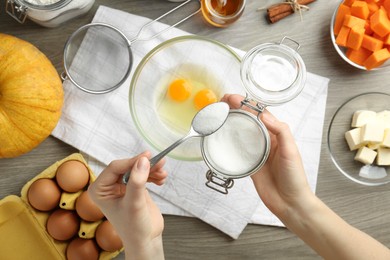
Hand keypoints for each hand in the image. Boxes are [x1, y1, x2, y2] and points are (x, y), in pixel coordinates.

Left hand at [88, 151, 166, 259]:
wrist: (146, 239)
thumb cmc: (134, 227)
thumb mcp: (134, 203)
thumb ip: (137, 181)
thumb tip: (143, 160)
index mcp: (99, 189)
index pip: (115, 168)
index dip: (131, 161)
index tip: (148, 157)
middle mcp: (108, 186)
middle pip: (127, 166)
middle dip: (144, 165)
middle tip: (159, 163)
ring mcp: (121, 186)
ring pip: (136, 169)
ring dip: (151, 169)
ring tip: (163, 174)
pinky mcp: (133, 187)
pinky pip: (143, 174)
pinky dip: (153, 175)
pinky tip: (161, 179)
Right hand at [221, 94, 312, 219]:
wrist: (290, 202)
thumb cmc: (294, 177)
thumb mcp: (291, 151)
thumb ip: (281, 131)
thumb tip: (265, 115)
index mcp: (276, 134)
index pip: (259, 113)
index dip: (246, 104)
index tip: (233, 98)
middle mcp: (265, 141)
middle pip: (248, 121)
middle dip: (235, 110)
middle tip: (221, 103)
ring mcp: (256, 152)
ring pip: (241, 133)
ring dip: (230, 123)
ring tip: (218, 116)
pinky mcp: (249, 164)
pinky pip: (237, 151)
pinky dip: (229, 143)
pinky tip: (220, 138)